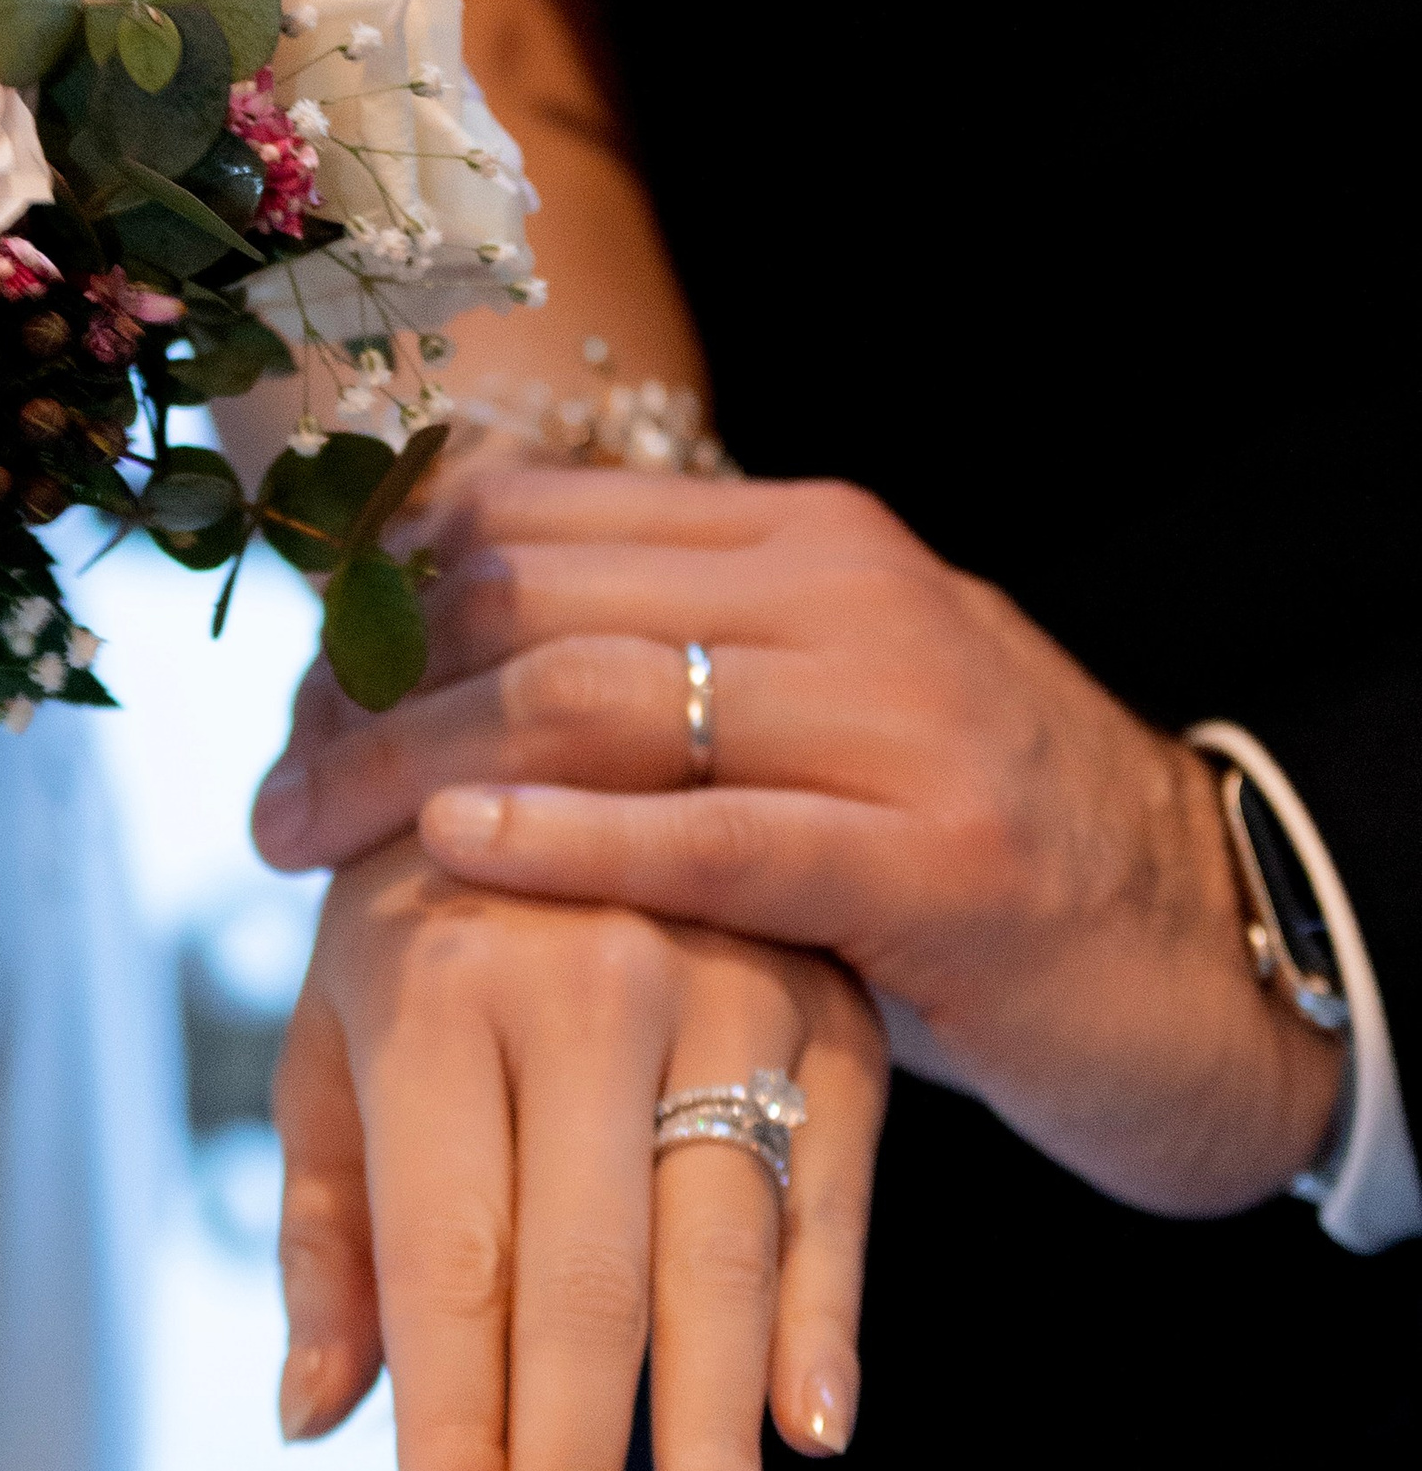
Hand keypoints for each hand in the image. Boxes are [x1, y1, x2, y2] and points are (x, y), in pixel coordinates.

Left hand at [255, 468, 1344, 1213]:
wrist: (1199, 954)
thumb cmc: (960, 847)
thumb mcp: (812, 714)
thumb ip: (667, 664)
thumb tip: (441, 665)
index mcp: (797, 535)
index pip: (526, 517)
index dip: (374, 603)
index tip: (294, 699)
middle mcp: (840, 591)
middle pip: (527, 594)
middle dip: (364, 692)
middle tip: (270, 795)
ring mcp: (897, 718)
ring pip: (591, 693)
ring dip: (409, 767)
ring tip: (297, 838)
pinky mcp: (935, 863)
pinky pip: (713, 831)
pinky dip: (569, 837)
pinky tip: (453, 851)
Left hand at [274, 842, 886, 1470]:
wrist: (564, 717)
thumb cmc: (419, 909)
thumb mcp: (334, 1032)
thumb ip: (330, 1228)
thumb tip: (314, 1419)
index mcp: (434, 987)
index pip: (446, 1260)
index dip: (457, 1427)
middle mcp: (583, 977)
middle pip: (583, 1276)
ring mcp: (725, 978)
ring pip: (720, 1242)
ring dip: (714, 1427)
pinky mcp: (829, 992)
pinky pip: (838, 1175)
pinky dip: (827, 1308)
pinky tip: (814, 1427)